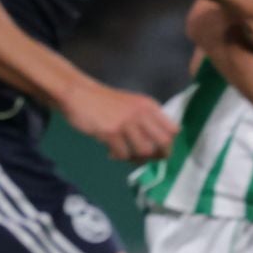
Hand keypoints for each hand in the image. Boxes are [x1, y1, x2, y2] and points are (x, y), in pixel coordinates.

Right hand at [60, 79, 178, 161]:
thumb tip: (160, 145)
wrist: (79, 93)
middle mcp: (142, 113)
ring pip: (145, 151)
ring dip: (137, 158)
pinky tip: (111, 152)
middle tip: (146, 158)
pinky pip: (123, 154)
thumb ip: (146, 120)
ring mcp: (126, 123)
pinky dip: (119, 157)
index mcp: (150, 106)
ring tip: (126, 154)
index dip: (169, 143)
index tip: (159, 149)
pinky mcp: (110, 133)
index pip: (173, 130)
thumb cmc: (106, 102)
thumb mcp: (133, 105)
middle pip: (164, 143)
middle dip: (158, 155)